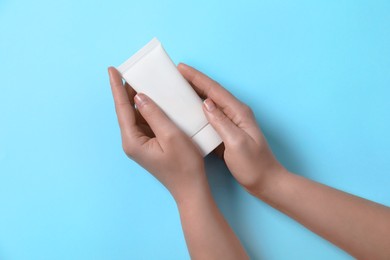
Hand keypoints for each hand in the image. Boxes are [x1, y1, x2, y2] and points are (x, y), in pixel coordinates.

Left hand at [108, 67, 205, 200]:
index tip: (112, 69)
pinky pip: (144, 122)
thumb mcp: (171, 136)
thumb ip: (154, 114)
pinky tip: (153, 99)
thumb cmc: (184, 165)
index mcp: (132, 141)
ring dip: (137, 99)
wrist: (190, 188)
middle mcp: (131, 142)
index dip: (117, 87)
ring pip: (135, 116)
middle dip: (126, 91)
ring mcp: (139, 144)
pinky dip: (147, 109)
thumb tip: (139, 97)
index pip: (122, 108)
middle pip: (126, 111)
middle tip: (129, 70)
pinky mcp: (148, 145)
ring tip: (141, 80)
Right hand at [178, 63, 284, 194]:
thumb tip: (205, 103)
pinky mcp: (226, 133)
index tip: (181, 68)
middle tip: (176, 74)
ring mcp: (231, 123)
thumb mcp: (237, 144)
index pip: (215, 90)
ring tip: (177, 88)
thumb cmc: (253, 165)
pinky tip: (186, 111)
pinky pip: (209, 117)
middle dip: (194, 81)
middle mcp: (235, 113)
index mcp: (239, 112)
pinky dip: (197, 111)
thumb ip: (221, 122)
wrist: (265, 181)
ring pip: (209, 103)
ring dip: (194, 94)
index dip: (197, 78)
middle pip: (211, 92)